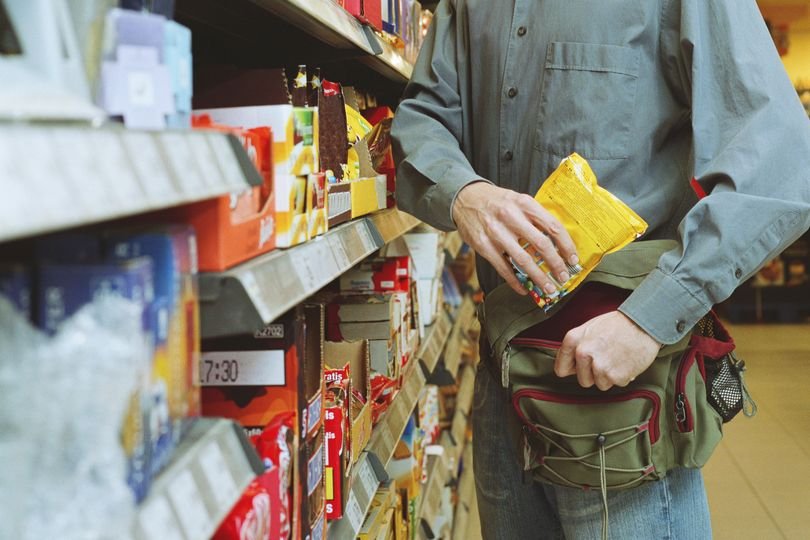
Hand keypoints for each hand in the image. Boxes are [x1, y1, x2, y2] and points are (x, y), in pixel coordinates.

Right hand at [452, 181, 578, 295]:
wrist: (465, 198)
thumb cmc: (496, 201)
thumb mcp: (518, 200)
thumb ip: (535, 217)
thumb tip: (557, 242)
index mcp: (525, 203)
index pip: (553, 227)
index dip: (566, 246)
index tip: (573, 259)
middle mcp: (511, 217)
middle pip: (541, 245)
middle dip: (556, 265)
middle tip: (564, 277)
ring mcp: (496, 232)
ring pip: (523, 260)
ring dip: (538, 277)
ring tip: (548, 288)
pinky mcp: (483, 246)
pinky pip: (503, 268)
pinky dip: (515, 281)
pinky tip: (523, 288)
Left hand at [554, 311, 660, 389]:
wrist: (643, 323)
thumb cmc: (618, 324)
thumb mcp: (589, 328)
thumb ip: (576, 346)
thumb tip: (568, 364)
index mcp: (573, 339)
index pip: (561, 369)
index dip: (573, 369)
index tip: (580, 368)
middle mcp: (583, 353)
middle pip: (583, 380)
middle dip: (594, 374)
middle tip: (606, 359)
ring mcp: (599, 365)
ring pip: (600, 384)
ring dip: (609, 376)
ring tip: (617, 358)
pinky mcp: (615, 375)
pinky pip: (616, 384)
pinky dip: (623, 376)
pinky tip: (625, 362)